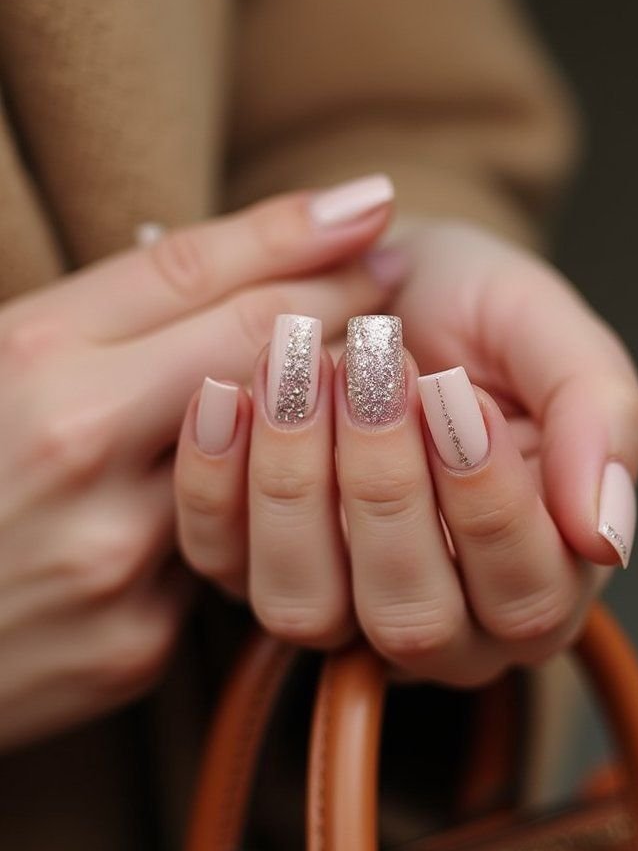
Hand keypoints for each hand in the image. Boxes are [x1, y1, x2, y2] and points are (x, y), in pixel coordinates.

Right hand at [0, 177, 396, 748]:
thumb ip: (98, 315)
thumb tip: (225, 261)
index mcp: (29, 361)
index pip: (199, 275)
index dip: (297, 233)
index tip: (367, 206)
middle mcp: (74, 450)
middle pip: (258, 354)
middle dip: (342, 301)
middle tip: (390, 269)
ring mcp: (113, 556)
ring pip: (265, 462)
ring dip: (325, 411)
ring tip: (359, 367)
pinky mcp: (135, 644)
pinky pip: (225, 559)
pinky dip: (261, 515)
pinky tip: (291, 488)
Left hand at [174, 218, 637, 685]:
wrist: (384, 279)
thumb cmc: (479, 313)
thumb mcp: (556, 335)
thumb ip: (602, 420)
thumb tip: (607, 535)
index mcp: (539, 579)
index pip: (526, 595)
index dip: (489, 504)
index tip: (455, 394)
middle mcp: (441, 620)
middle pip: (413, 616)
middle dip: (384, 486)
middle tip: (371, 366)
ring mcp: (335, 604)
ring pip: (306, 607)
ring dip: (296, 481)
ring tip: (297, 366)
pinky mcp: (245, 570)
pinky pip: (218, 560)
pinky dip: (215, 478)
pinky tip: (228, 390)